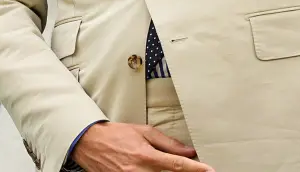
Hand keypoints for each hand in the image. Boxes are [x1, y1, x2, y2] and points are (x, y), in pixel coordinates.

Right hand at [72, 122, 213, 171]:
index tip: (210, 170)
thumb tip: (188, 151)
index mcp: (146, 156)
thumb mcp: (143, 131)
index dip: (196, 169)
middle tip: (194, 169)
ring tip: (168, 168)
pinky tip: (154, 170)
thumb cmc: (116, 135)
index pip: (177, 165)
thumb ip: (167, 142)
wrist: (90, 143)